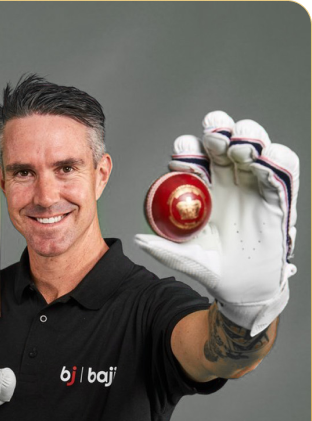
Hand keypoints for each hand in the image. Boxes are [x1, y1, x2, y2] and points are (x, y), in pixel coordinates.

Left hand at [135, 111, 298, 335]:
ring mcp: (254, 183)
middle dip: (217, 131)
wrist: (244, 289)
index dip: (187, 150)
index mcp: (202, 188)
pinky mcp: (280, 193)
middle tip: (211, 139)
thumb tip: (137, 240)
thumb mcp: (186, 260)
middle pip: (223, 142)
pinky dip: (276, 157)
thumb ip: (164, 249)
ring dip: (247, 136)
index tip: (179, 159)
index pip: (193, 157)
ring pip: (254, 145)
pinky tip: (264, 160)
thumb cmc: (213, 270)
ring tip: (238, 149)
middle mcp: (228, 180)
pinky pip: (284, 167)